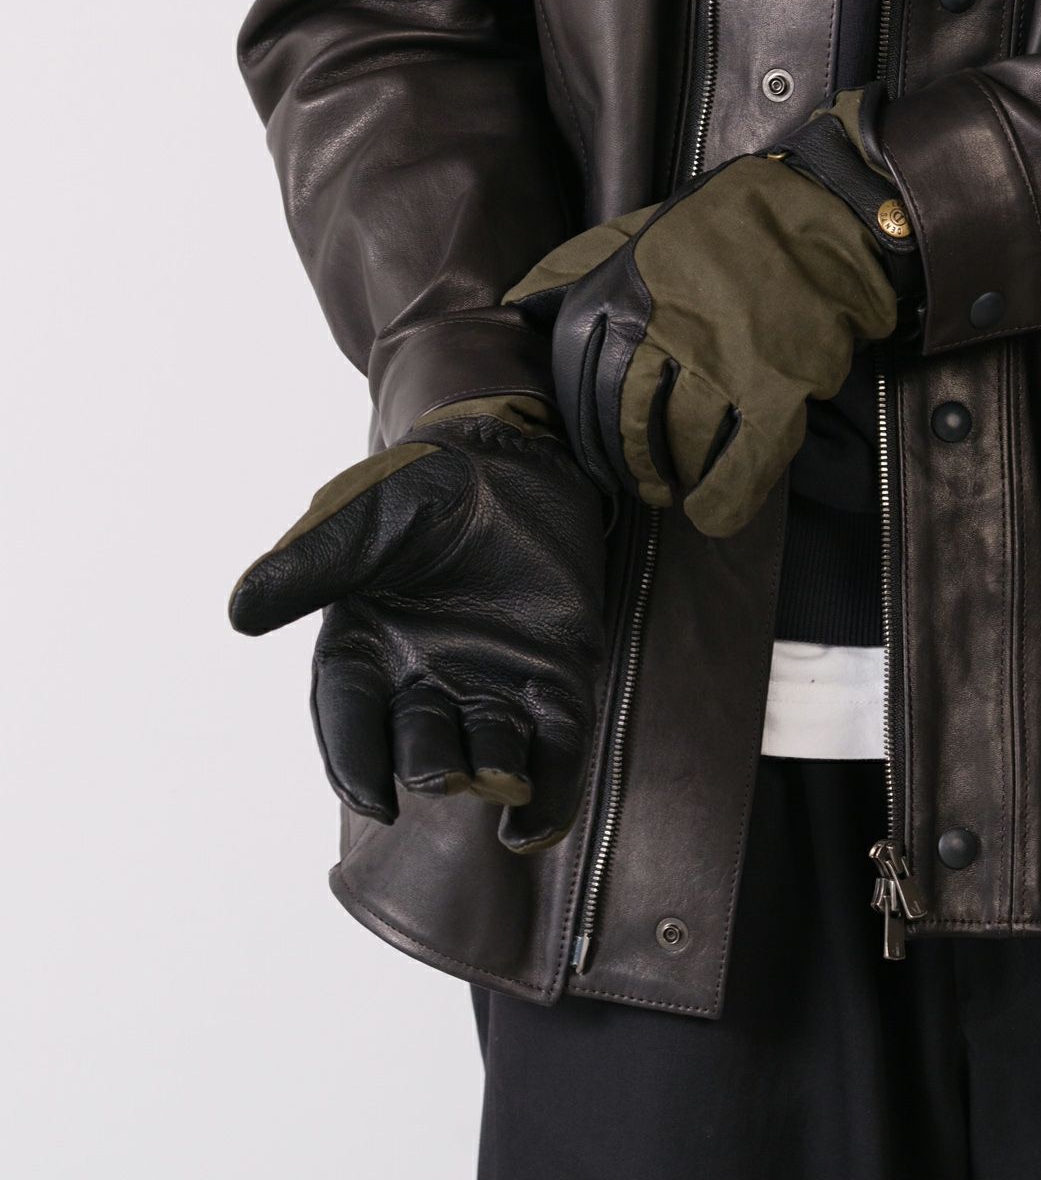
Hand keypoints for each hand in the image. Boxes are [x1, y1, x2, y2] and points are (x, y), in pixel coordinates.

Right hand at [229, 404, 606, 851]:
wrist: (514, 457)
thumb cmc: (424, 487)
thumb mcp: (361, 520)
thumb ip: (310, 567)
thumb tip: (240, 614)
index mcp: (366, 651)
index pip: (350, 720)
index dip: (355, 763)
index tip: (371, 799)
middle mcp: (425, 680)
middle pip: (418, 744)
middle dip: (426, 764)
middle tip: (439, 773)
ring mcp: (492, 685)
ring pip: (488, 754)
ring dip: (492, 781)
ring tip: (501, 787)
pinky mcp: (556, 681)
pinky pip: (554, 750)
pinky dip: (550, 793)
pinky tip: (537, 827)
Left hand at [505, 152, 896, 537]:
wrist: (820, 216)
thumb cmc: (721, 231)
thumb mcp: (631, 234)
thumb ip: (572, 269)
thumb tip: (515, 308)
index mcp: (620, 296)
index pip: (582, 387)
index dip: (591, 434)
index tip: (603, 456)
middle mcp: (662, 331)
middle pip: (628, 425)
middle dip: (633, 464)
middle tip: (646, 482)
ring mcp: (719, 362)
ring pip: (683, 447)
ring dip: (679, 477)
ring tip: (684, 485)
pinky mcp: (775, 387)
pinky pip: (742, 463)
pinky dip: (724, 498)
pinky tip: (713, 512)